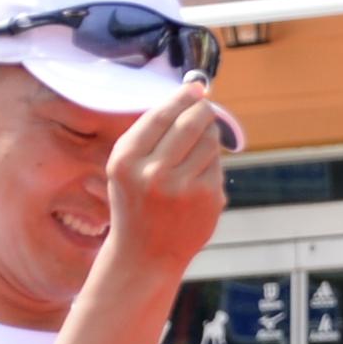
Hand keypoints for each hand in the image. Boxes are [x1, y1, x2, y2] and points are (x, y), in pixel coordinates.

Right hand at [100, 73, 229, 283]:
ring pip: (209, 141)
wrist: (145, 256)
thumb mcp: (126, 167)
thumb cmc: (136, 203)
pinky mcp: (208, 199)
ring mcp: (183, 188)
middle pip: (191, 122)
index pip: (162, 114)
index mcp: (125, 160)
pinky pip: (217, 165)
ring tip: (193, 153)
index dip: (182, 96)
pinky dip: (211, 165)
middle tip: (205, 107)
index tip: (195, 87)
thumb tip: (193, 94)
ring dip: (208, 138)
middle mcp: (152, 173)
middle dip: (202, 110)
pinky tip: (196, 181)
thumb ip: (152, 133)